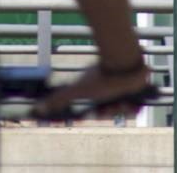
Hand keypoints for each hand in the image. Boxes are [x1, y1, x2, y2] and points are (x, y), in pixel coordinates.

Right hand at [32, 62, 154, 120]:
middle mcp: (111, 90)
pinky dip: (134, 106)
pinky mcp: (138, 89)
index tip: (97, 112)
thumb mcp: (78, 91)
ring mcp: (125, 90)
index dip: (98, 113)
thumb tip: (37, 108)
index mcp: (98, 91)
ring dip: (123, 109)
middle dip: (111, 112)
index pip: (98, 110)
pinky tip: (131, 101)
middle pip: (113, 111)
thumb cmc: (101, 78)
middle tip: (111, 107)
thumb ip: (58, 99)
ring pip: (125, 110)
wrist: (124, 63)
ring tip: (122, 102)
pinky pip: (138, 105)